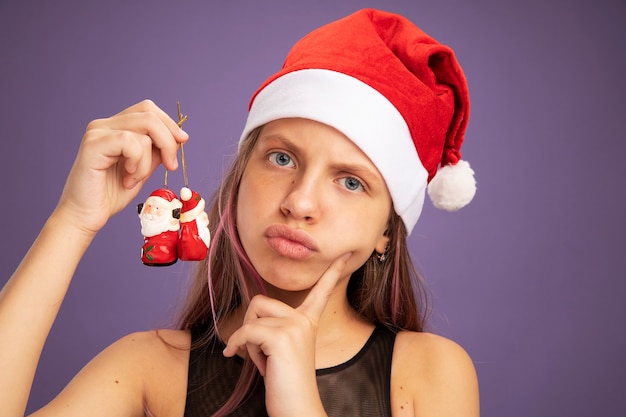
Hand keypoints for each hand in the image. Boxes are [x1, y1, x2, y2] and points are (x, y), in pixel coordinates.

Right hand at [55, 100, 187, 234]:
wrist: (85, 216)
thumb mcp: (142, 170)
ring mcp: (97, 133)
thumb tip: (178, 138)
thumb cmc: (109, 195)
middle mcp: (104, 125)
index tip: (183, 142)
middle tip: (170, 165)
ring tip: (135, 178)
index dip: (169, 124)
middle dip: (168, 140)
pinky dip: (137, 163)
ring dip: (148, 160)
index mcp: (115, 127)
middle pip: (149, 114)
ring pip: (144, 130)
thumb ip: (155, 152)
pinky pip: (130, 142)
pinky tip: (128, 178)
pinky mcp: (92, 145)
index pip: (148, 110)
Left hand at [223, 252, 351, 415]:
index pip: (321, 291)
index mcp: (308, 322)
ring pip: (251, 318)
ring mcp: (295, 327)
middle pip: (260, 301)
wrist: (296, 409)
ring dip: (247, 341)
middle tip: (259, 351)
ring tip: (261, 361)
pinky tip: (237, 357)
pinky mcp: (282, 337)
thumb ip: (273, 330)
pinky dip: (237, 345)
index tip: (344, 255)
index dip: (332, 272)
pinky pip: (246, 331)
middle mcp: (304, 320)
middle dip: (249, 325)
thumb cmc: (285, 384)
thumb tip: (245, 325)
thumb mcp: (281, 350)